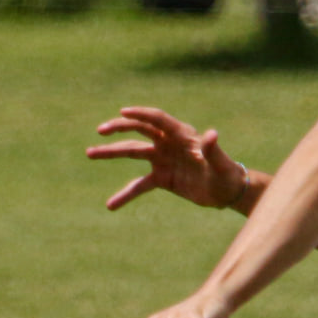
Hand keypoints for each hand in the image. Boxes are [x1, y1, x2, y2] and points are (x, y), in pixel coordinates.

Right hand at [87, 106, 247, 210]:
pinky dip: (125, 194)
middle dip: (119, 129)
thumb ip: (213, 150)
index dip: (141, 114)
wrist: (228, 192)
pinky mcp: (162, 178)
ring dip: (112, 153)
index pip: (157, 120)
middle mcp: (169, 143)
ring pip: (132, 152)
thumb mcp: (221, 165)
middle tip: (100, 132)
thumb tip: (211, 134)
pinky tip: (110, 205)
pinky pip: (139, 185)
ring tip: (89, 153)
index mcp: (182, 135)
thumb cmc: (228, 175)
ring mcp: (163, 160)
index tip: (123, 112)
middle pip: (139, 130)